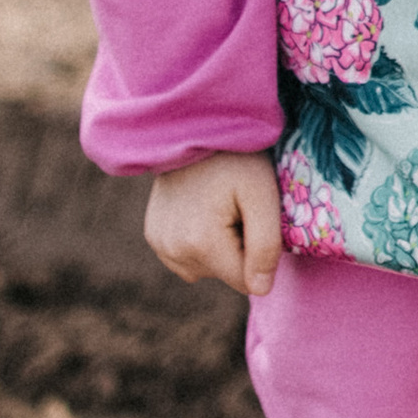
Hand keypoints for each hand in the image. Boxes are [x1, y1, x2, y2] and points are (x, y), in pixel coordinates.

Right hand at [145, 152, 283, 299]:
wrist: (192, 127)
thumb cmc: (236, 158)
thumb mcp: (262, 196)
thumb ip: (265, 246)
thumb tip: (261, 290)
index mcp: (201, 244)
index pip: (246, 282)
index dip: (258, 254)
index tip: (252, 217)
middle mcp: (173, 251)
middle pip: (224, 276)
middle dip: (238, 249)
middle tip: (235, 207)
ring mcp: (159, 244)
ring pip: (205, 269)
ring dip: (218, 248)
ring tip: (218, 207)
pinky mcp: (152, 236)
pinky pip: (186, 258)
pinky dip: (198, 243)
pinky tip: (201, 212)